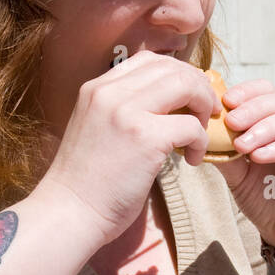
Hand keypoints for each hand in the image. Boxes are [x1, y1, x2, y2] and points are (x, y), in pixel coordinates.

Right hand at [38, 52, 218, 243]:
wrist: (69, 212)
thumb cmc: (84, 183)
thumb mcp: (95, 130)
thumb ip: (120, 112)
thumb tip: (161, 108)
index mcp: (97, 89)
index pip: (149, 61)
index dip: (177, 74)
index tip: (187, 97)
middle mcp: (110, 92)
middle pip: (173, 69)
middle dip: (198, 88)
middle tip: (206, 112)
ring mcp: (127, 112)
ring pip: (187, 86)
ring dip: (203, 107)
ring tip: (200, 133)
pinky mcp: (146, 138)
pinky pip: (191, 126)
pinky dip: (201, 142)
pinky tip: (193, 160)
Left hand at [213, 80, 274, 258]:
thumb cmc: (268, 202)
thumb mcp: (239, 176)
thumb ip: (226, 154)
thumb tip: (202, 134)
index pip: (269, 93)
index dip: (249, 92)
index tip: (226, 101)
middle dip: (254, 109)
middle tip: (231, 121)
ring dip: (266, 128)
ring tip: (242, 143)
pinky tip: (259, 156)